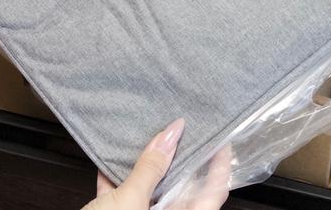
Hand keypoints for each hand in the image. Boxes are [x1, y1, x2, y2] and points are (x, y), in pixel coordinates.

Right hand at [84, 118, 229, 209]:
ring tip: (150, 138)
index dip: (220, 163)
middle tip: (180, 130)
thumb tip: (171, 135)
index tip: (219, 137)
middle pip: (182, 188)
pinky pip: (124, 198)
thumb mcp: (130, 201)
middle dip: (179, 158)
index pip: (214, 191)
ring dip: (147, 167)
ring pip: (152, 192)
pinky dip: (118, 179)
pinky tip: (110, 160)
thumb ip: (151, 168)